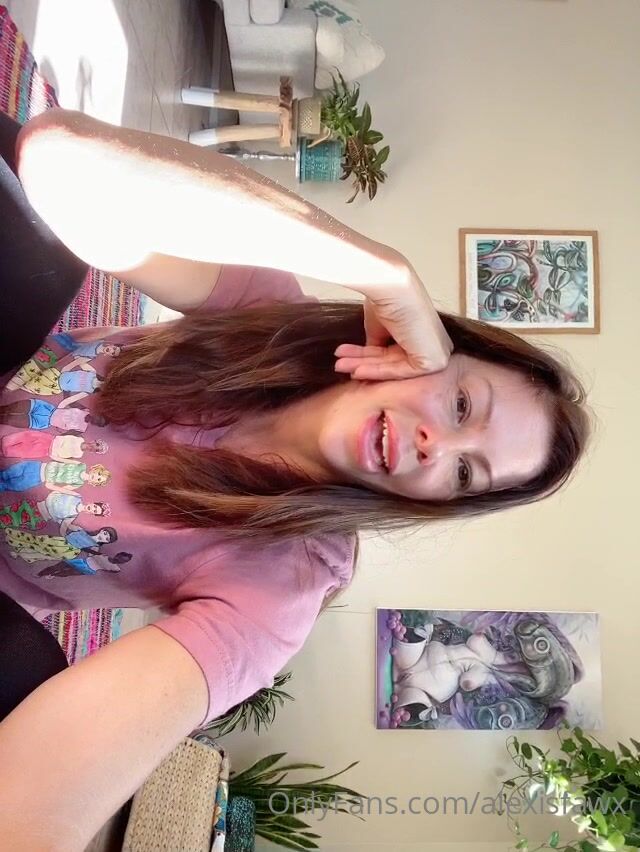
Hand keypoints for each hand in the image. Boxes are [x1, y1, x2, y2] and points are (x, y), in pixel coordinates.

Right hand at [334, 268, 452, 380]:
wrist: (391, 287)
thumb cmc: (388, 298)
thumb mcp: (379, 328)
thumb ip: (377, 345)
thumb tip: (365, 360)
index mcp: (422, 334)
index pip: (393, 352)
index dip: (367, 358)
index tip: (345, 358)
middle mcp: (431, 344)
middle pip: (391, 360)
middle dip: (362, 362)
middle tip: (339, 363)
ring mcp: (435, 353)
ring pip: (393, 367)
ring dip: (364, 366)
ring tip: (340, 365)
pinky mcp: (433, 362)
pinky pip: (400, 371)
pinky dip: (376, 371)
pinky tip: (355, 370)